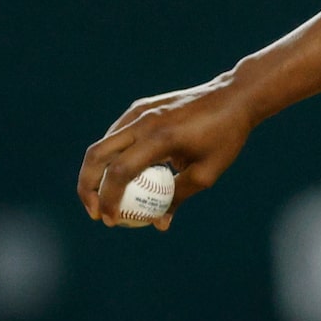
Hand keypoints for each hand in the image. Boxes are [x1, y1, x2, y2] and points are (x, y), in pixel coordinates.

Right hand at [76, 78, 256, 227]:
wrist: (233, 97)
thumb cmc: (224, 138)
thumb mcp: (207, 173)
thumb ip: (179, 197)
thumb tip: (159, 224)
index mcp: (161, 137)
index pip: (121, 171)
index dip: (109, 198)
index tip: (110, 220)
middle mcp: (143, 121)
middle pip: (97, 155)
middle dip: (87, 187)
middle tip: (95, 212)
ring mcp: (138, 111)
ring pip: (104, 144)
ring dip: (97, 172)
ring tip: (105, 198)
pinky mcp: (140, 107)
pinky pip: (117, 135)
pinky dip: (112, 157)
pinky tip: (121, 176)